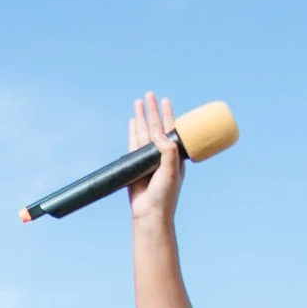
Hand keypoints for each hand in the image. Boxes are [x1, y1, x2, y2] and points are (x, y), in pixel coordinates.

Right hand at [126, 93, 185, 223]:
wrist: (150, 213)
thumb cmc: (165, 195)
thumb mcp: (171, 171)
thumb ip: (167, 151)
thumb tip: (157, 133)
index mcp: (174, 155)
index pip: (171, 129)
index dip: (168, 114)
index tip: (165, 100)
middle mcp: (161, 154)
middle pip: (156, 127)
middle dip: (152, 111)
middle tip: (149, 94)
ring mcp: (148, 159)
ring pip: (144, 133)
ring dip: (141, 118)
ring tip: (138, 103)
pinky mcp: (135, 165)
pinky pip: (133, 144)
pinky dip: (132, 132)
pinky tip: (132, 122)